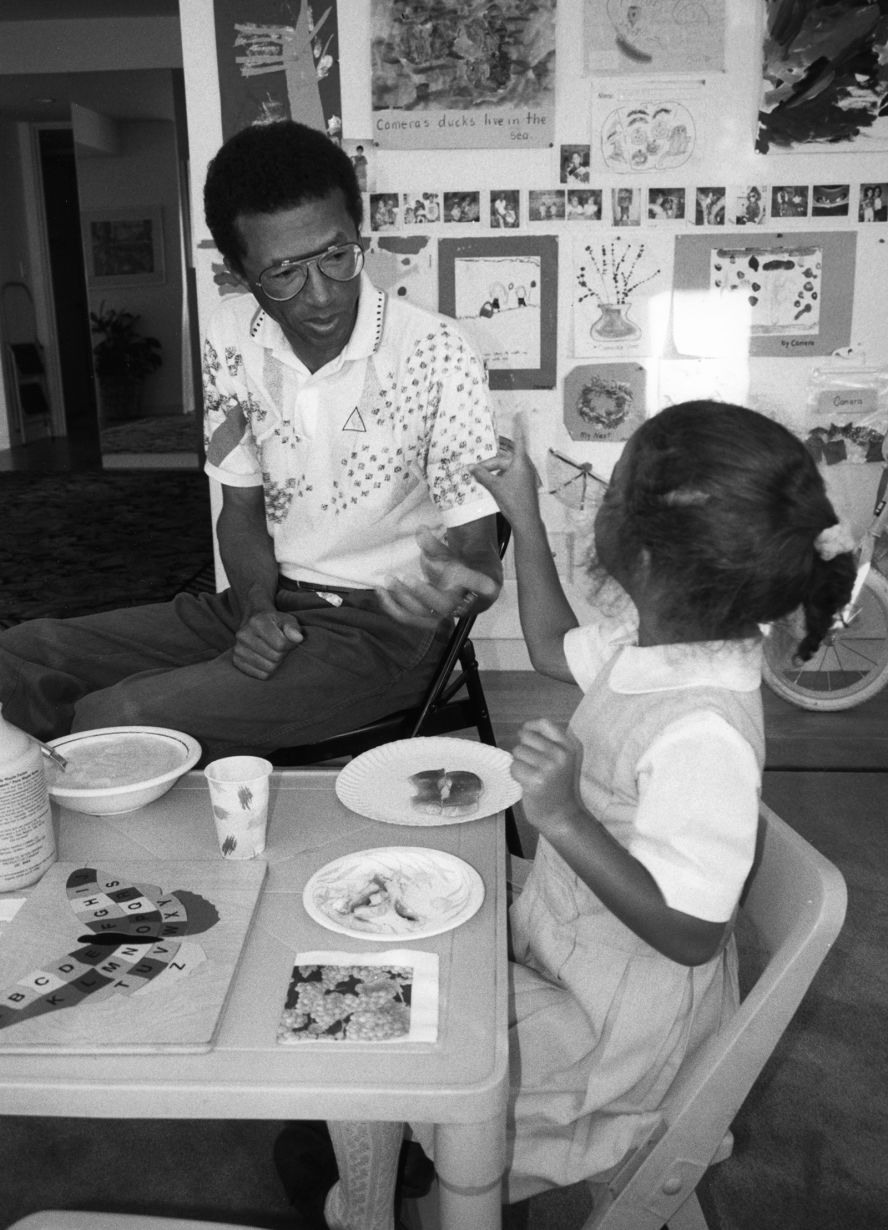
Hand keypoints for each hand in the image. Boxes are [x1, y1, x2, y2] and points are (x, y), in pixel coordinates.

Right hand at [233, 610, 302, 678]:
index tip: (290, 642)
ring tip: (274, 653)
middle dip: (283, 654)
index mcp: (257, 622)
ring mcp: (238, 649)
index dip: (290, 645)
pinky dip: (268, 671)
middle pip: (275, 657)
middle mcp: (243, 634)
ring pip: (268, 668)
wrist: (255, 625)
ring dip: (276, 664)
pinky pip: (260, 675)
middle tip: (282, 648)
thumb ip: (293, 628)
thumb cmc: (276, 624)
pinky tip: (267, 660)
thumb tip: (298, 638)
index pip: (280, 644)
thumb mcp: (287, 620)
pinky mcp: (236, 661)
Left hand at [376, 526, 498, 627]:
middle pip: (445, 606)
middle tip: (407, 578)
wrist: (468, 587)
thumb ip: (436, 545)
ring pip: (424, 614)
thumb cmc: (465, 566)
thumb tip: (420, 531)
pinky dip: (392, 606)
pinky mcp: (429, 619)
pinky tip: (381, 592)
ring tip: (389, 580)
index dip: (477, 584)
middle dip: (423, 593)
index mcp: (482, 588)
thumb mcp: (454, 553)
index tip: (479, 581)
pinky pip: (409, 617)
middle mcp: (465, 605)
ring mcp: (446, 615)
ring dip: (404, 598)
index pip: (481, 586)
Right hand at [471, 414, 541, 527]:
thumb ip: (482, 475)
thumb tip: (469, 467)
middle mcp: (525, 466)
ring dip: (494, 472)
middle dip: (489, 464)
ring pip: (506, 468)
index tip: (520, 413)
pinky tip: (491, 485)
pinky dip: (500, 477)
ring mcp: (526, 475)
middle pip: (504, 459)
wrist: (526, 520)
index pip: (518, 439)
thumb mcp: (494, 487)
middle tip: (474, 470)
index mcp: (520, 463)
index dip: (517, 426)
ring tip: (481, 479)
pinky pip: (510, 475)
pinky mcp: (524, 483)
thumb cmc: (513, 502)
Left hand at [510, 718, 581, 834]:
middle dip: (523, 749)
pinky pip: (514, 767)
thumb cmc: (557, 787)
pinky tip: (526, 783)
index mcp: (568, 747)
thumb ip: (548, 743)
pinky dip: (516, 775)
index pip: (544, 723)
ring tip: (531, 775)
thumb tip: (523, 730)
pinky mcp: (535, 781)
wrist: (561, 816)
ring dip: (519, 763)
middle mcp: (560, 755)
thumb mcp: (562, 760)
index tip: (524, 735)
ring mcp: (548, 767)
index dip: (530, 727)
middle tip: (531, 765)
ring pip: (518, 752)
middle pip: (526, 737)